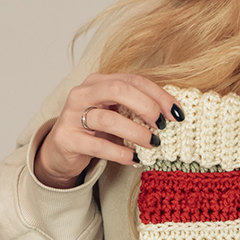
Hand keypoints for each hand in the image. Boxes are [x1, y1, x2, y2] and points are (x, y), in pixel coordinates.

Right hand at [34, 73, 182, 187]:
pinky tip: (134, 158)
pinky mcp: (67, 139)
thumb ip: (139, 109)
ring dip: (136, 132)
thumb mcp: (118, 114)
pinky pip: (97, 145)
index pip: (133, 80)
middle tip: (162, 125)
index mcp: (99, 81)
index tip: (177, 113)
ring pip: (108, 118)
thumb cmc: (97, 130)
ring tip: (152, 144)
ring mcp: (72, 115)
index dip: (158, 95)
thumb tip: (174, 114)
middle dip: (146, 106)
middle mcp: (83, 93)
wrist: (63, 150)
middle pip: (118, 89)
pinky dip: (120, 153)